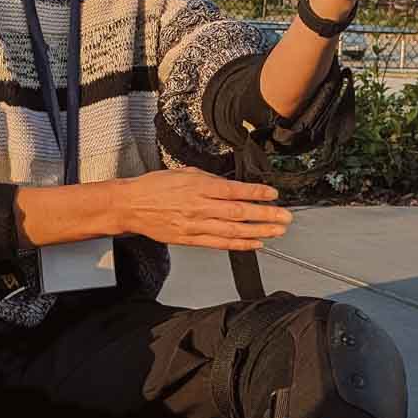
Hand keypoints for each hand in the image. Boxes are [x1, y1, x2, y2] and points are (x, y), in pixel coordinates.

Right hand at [111, 170, 292, 249]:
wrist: (131, 205)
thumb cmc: (155, 186)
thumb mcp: (184, 173)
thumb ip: (209, 180)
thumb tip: (231, 186)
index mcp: (199, 187)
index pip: (235, 190)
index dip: (257, 193)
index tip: (274, 194)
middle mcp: (200, 207)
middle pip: (239, 213)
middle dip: (266, 215)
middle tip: (286, 217)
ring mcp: (195, 226)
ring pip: (233, 231)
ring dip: (259, 232)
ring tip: (278, 231)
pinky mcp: (190, 239)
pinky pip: (220, 244)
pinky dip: (240, 245)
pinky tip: (256, 244)